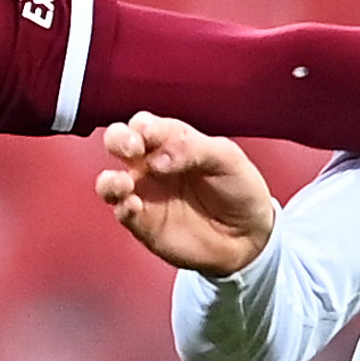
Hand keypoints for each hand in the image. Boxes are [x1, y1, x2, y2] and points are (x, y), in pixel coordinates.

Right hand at [94, 116, 277, 277]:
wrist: (250, 235)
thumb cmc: (238, 189)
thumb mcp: (227, 158)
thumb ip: (193, 149)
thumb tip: (157, 157)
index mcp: (171, 140)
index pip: (145, 125)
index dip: (143, 126)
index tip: (150, 134)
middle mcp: (151, 164)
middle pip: (117, 142)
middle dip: (118, 140)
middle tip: (132, 148)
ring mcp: (145, 194)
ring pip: (109, 181)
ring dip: (110, 181)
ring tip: (127, 183)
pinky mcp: (144, 224)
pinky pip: (121, 212)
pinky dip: (122, 208)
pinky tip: (135, 206)